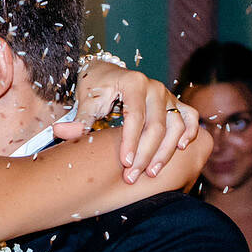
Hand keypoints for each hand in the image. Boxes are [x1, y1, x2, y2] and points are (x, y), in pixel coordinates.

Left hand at [57, 63, 199, 182]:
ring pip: (176, 125)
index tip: (125, 164)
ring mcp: (167, 95)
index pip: (135, 117)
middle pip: (157, 125)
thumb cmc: (95, 88)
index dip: (131, 142)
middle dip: (146, 154)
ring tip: (152, 174)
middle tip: (132, 177)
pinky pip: (189, 117)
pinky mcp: (175, 103)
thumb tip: (61, 132)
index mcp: (133, 83)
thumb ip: (78, 119)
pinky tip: (181, 149)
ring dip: (167, 151)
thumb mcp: (85, 101)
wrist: (108, 73)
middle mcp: (155, 87)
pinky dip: (190, 132)